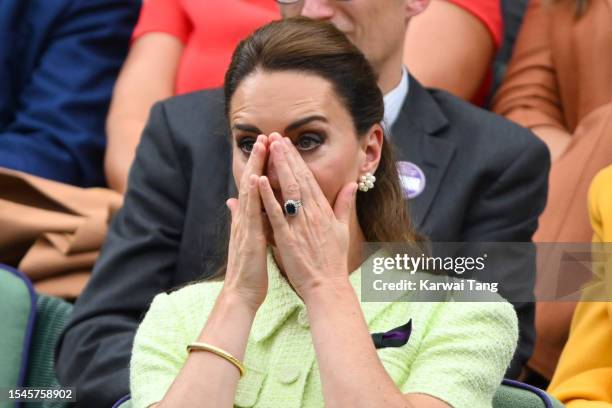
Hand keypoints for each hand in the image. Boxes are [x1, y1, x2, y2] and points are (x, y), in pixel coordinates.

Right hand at [223, 135, 269, 311]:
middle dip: (258, 159)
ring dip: (255, 168)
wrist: (241, 294)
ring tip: (262, 147)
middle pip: (251, 182)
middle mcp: (245, 218)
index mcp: (248, 219)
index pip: (254, 187)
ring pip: (249, 191)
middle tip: (266, 136)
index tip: (269, 147)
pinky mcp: (249, 237)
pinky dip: (252, 195)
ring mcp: (245, 226)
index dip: (260, 166)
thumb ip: (240, 219)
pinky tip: (255, 179)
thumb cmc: (248, 269)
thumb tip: (232, 202)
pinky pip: (250, 213)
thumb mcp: (246, 240)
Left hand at [258, 133, 357, 301]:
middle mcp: (312, 214)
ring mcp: (300, 225)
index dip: (297, 160)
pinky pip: (276, 214)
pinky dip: (267, 197)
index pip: (309, 179)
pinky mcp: (287, 238)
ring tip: (270, 149)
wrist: (328, 286)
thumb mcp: (342, 229)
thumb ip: (344, 204)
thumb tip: (351, 184)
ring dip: (278, 168)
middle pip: (298, 179)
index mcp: (323, 211)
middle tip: (276, 137)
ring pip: (288, 191)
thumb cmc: (333, 260)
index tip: (288, 144)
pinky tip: (259, 181)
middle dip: (287, 157)